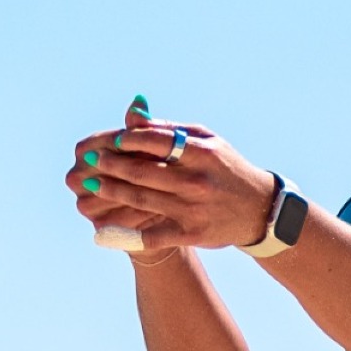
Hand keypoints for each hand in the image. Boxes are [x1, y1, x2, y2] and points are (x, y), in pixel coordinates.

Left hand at [68, 95, 279, 253]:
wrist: (259, 209)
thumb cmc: (227, 169)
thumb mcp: (208, 142)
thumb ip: (172, 130)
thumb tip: (134, 116)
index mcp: (202, 154)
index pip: (157, 142)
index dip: (130, 139)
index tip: (113, 139)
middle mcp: (197, 181)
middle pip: (143, 172)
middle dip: (112, 164)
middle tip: (92, 160)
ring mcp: (194, 209)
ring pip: (142, 200)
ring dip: (112, 192)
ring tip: (91, 184)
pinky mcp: (192, 233)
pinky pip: (153, 235)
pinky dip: (127, 233)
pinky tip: (104, 229)